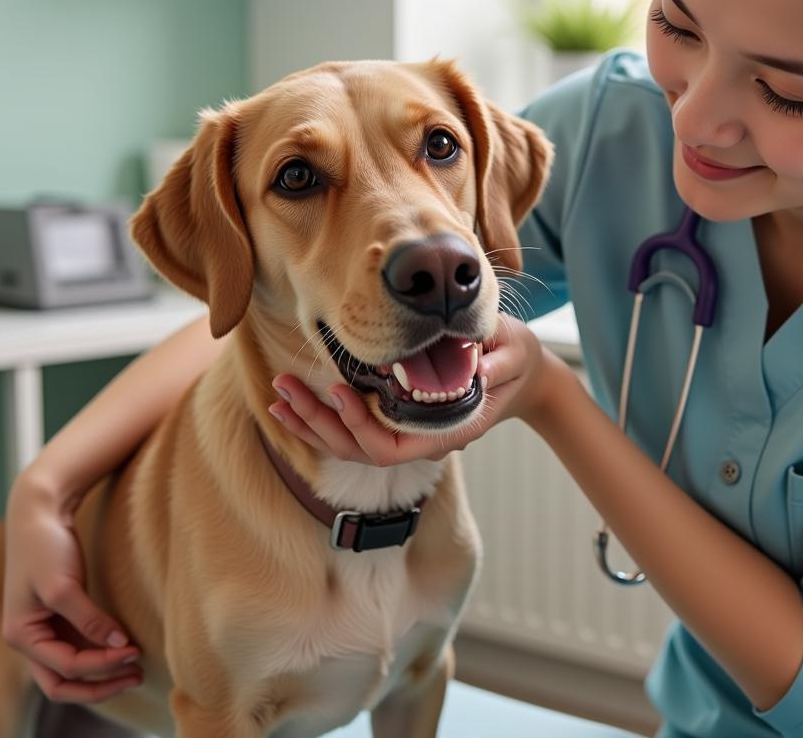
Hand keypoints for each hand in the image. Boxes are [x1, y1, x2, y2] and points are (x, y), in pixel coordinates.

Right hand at [1, 472, 142, 702]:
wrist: (39, 513)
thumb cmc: (45, 547)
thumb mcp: (64, 586)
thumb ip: (89, 619)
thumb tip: (119, 644)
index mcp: (22, 636)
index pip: (66, 666)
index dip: (102, 664)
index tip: (135, 651)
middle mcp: (30, 640)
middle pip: (63, 682)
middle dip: (99, 686)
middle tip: (137, 677)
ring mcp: (44, 629)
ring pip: (72, 668)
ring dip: (102, 671)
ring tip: (137, 669)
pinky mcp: (60, 615)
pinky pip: (79, 645)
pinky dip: (100, 651)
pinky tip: (124, 648)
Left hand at [268, 313, 553, 466]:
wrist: (523, 375)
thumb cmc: (517, 359)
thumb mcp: (514, 352)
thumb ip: (495, 363)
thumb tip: (473, 368)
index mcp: (447, 428)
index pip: (393, 447)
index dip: (361, 426)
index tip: (340, 390)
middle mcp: (423, 440)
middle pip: (360, 450)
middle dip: (319, 423)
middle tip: (285, 387)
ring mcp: (409, 434)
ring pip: (350, 446)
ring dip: (311, 422)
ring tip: (279, 394)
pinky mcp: (398, 420)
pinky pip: (353, 431)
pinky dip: (322, 419)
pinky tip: (295, 403)